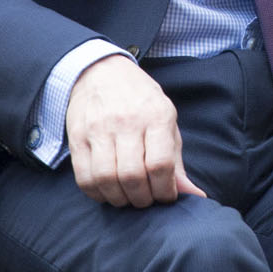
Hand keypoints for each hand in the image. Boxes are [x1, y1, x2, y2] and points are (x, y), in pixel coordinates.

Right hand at [64, 56, 203, 208]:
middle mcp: (126, 121)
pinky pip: (84, 177)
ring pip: (106, 179)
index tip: (166, 196)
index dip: (165, 190)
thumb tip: (196, 195)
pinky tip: (107, 191)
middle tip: (146, 199)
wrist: (100, 71)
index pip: (160, 164)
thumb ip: (177, 162)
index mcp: (155, 116)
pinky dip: (97, 193)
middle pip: (132, 176)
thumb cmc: (140, 101)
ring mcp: (98, 129)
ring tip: (127, 197)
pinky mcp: (77, 138)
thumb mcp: (166, 122)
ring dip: (119, 199)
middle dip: (142, 199)